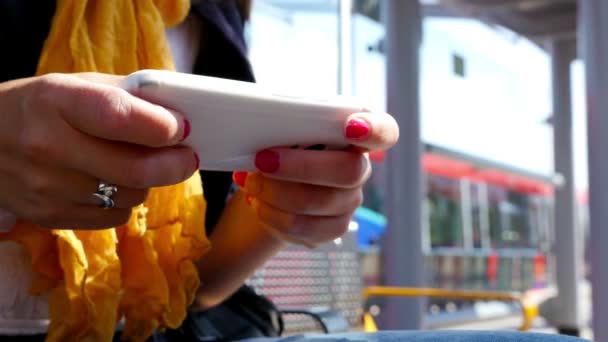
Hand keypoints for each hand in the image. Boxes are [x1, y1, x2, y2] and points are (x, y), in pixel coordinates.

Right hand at [0, 73, 197, 228]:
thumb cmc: (37, 107)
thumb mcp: (74, 85)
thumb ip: (125, 97)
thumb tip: (178, 117)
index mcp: (57, 101)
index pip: (120, 117)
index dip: (161, 126)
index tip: (182, 128)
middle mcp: (48, 146)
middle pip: (135, 170)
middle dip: (174, 165)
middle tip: (187, 157)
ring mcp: (47, 188)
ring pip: (130, 196)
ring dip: (148, 182)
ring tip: (136, 164)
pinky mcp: (50, 216)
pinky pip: (114, 218)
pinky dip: (125, 202)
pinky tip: (110, 183)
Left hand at [233, 111, 398, 246]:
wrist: (272, 183)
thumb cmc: (283, 145)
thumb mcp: (286, 126)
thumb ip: (288, 122)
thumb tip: (260, 124)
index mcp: (356, 134)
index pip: (385, 132)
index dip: (374, 130)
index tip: (351, 127)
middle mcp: (359, 169)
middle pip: (348, 172)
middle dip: (300, 167)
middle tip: (263, 160)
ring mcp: (349, 201)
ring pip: (318, 202)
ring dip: (275, 193)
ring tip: (251, 182)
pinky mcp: (332, 228)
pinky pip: (302, 227)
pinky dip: (270, 214)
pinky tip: (258, 202)